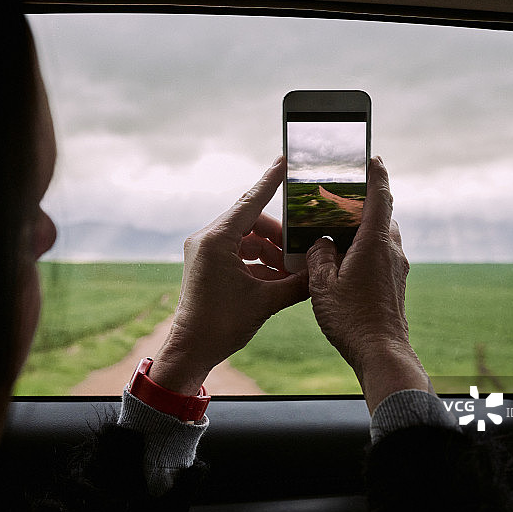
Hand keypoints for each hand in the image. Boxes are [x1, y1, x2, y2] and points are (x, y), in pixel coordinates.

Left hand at [150, 156, 309, 394]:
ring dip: (271, 253)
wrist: (191, 351)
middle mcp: (207, 240)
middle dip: (280, 236)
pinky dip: (260, 263)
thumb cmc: (221, 326)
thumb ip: (296, 284)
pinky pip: (239, 254)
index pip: (251, 201)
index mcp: (216, 240)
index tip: (285, 160)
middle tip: (301, 251)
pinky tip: (279, 280)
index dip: (271, 181)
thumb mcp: (266, 302)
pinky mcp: (207, 264)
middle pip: (252, 222)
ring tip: (293, 271)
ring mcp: (205, 251)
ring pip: (247, 239)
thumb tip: (321, 273)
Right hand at [307, 156, 431, 412]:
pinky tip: (345, 263)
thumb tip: (321, 241)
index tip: (373, 158)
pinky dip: (366, 249)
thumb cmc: (351, 318)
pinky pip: (382, 255)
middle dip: (363, 205)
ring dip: (364, 230)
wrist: (381, 353)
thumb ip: (319, 254)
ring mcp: (397, 267)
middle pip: (381, 216)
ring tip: (338, 233)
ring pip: (382, 237)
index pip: (379, 197)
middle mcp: (391, 250)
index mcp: (375, 243)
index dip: (376, 175)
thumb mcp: (322, 284)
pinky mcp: (395, 283)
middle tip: (340, 200)